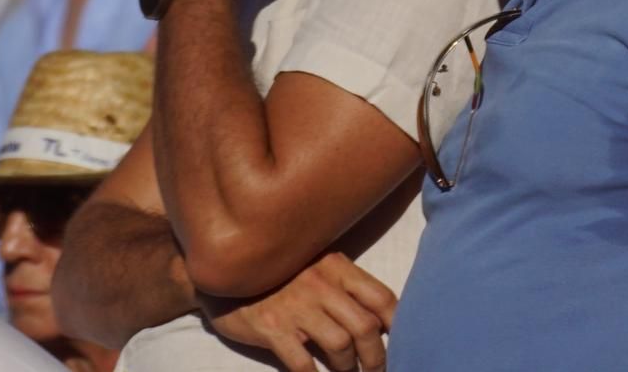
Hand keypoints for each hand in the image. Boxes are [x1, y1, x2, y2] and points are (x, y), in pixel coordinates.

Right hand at [202, 252, 396, 371]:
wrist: (224, 274)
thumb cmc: (277, 275)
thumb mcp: (314, 266)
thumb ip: (343, 285)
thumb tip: (379, 319)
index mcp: (335, 266)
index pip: (381, 296)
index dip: (399, 324)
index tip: (404, 341)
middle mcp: (320, 284)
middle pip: (366, 327)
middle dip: (377, 357)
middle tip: (376, 371)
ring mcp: (296, 306)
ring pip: (341, 346)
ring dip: (349, 369)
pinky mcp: (272, 328)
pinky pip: (304, 363)